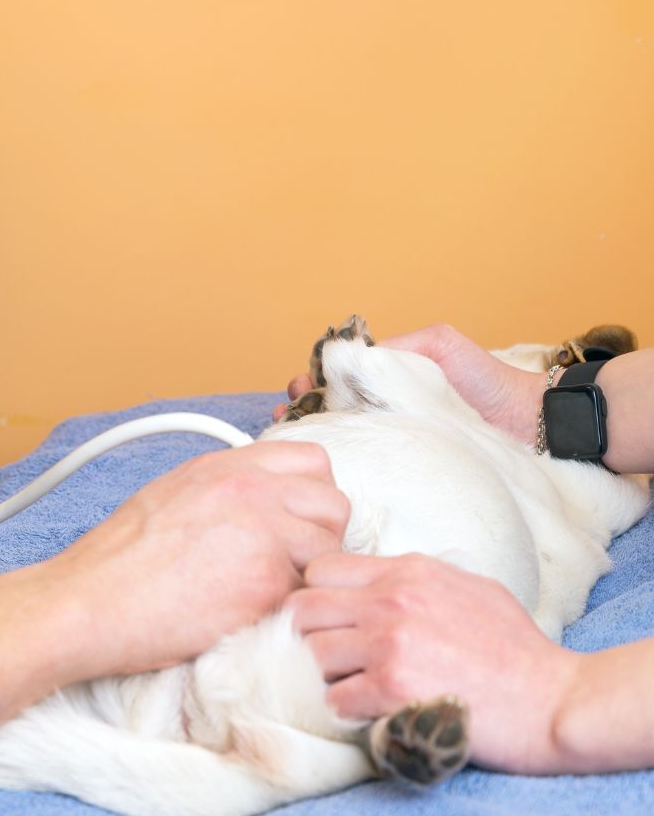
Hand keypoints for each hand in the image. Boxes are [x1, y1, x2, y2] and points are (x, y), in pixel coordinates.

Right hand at [53, 441, 350, 677]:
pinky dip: (287, 610)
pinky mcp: (266, 582)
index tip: (296, 524)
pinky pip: (305, 594)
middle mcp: (250, 490)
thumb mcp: (172, 496)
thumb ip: (224, 491)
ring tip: (265, 595)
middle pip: (334, 504)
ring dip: (308, 577)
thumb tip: (262, 506)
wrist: (90, 602)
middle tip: (288, 565)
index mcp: (225, 466)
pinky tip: (250, 616)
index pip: (312, 461)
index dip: (312, 497)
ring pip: (330, 552)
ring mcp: (262, 533)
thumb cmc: (118, 562)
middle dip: (321, 538)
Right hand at [274, 323, 545, 444]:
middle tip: (286, 416)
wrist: (529, 424)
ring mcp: (390, 442)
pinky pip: (365, 464)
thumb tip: (347, 358)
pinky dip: (339, 463)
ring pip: (339, 439)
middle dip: (300, 411)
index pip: (334, 380)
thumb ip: (395, 347)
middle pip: (327, 411)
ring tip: (291, 437)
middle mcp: (380, 412)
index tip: (298, 388)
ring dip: (310, 437)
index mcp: (384, 380)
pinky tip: (320, 466)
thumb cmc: (487, 380)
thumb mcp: (438, 345)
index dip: (310, 383)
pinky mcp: (402, 469)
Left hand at [286, 552, 575, 772]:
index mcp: (408, 572)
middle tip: (328, 660)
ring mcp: (391, 644)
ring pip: (310, 655)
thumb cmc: (515, 650)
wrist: (554, 701)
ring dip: (324, 678)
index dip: (317, 597)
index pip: (320, 569)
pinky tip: (370, 713)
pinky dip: (346, 712)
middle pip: (301, 610)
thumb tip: (373, 582)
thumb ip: (414, 581)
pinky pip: (334, 699)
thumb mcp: (468, 588)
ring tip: (352, 688)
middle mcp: (392, 601)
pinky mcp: (393, 689)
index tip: (331, 622)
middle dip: (306, 637)